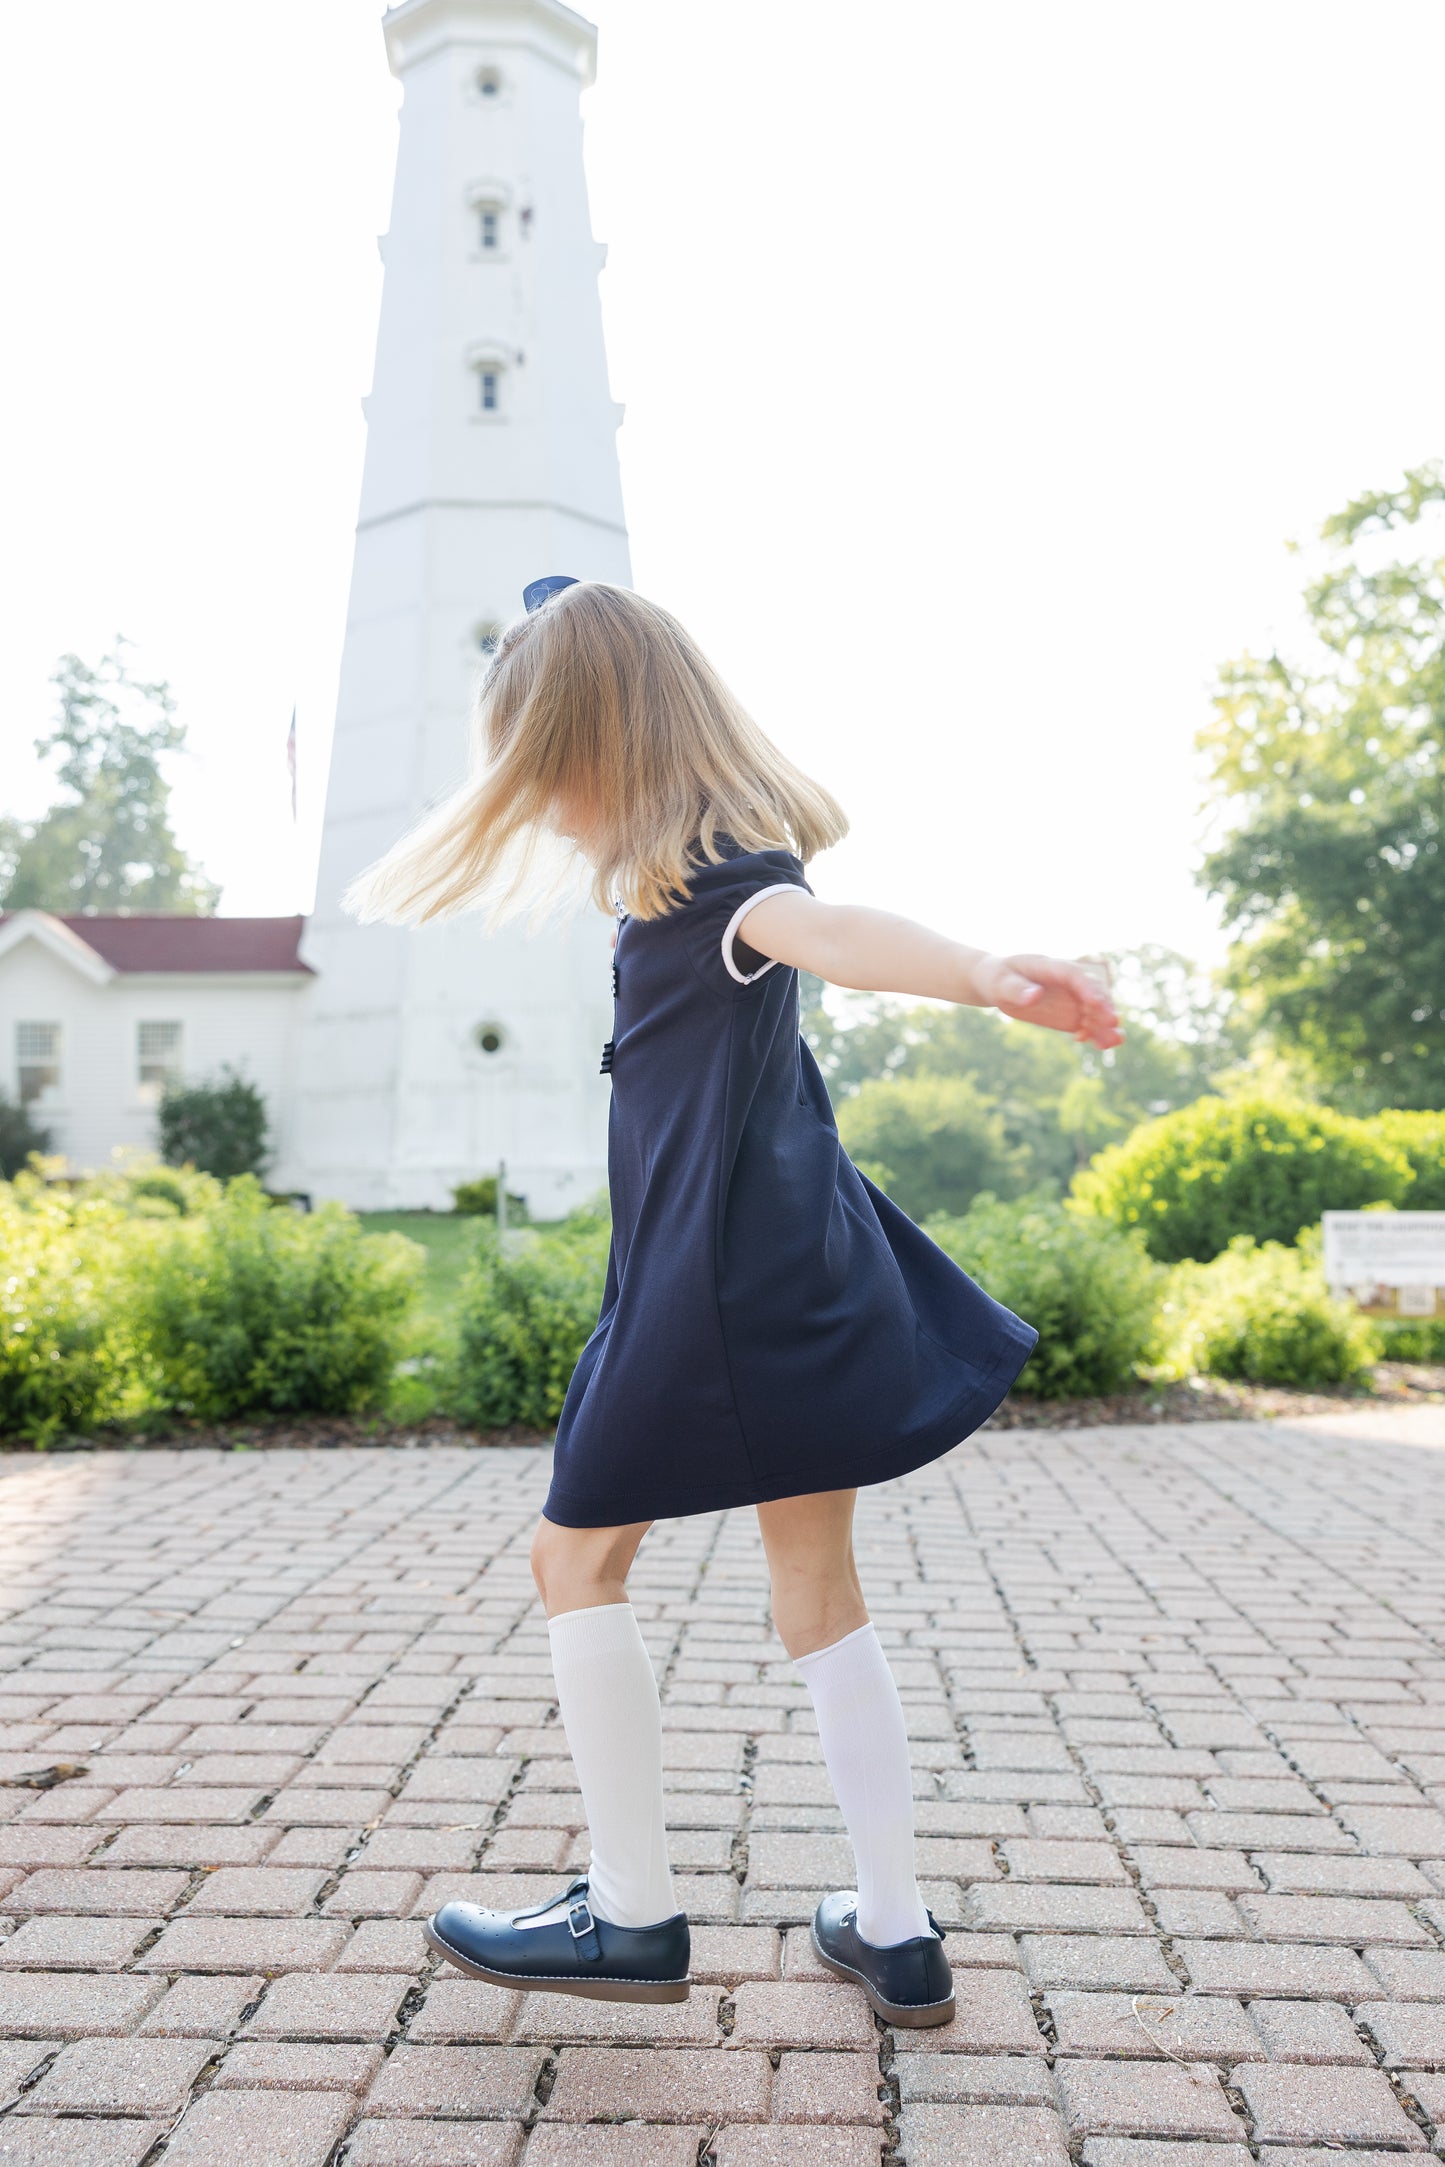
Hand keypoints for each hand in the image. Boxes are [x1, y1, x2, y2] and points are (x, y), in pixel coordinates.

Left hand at [974, 953, 1123, 1047]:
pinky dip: (1095, 1034)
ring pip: (1094, 1010)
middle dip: (1103, 1005)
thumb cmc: (997, 977)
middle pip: (1091, 990)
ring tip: (1115, 1041)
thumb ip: (1016, 989)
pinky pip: (1087, 1025)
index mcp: (1049, 966)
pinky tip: (1099, 1045)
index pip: (1073, 974)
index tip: (1096, 1001)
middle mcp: (1066, 982)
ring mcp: (1070, 998)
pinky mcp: (1070, 1014)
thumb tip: (1035, 996)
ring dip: (1105, 1025)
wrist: (997, 983)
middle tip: (1112, 1022)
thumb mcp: (1000, 982)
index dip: (1086, 986)